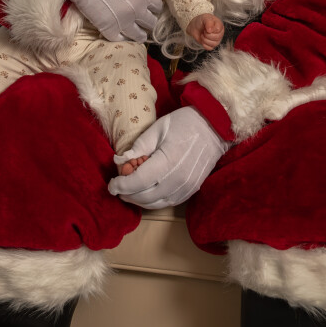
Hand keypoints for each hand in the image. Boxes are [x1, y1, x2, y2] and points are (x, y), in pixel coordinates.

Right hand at [67, 0, 170, 42]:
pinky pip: (120, 40)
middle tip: (142, 21)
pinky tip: (120, 34)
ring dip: (139, 34)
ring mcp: (124, 21)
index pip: (158, 7)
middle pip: (151, 23)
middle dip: (148, 22)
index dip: (154, 8)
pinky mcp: (108, 28)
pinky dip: (122, 38)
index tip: (149, 8)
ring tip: (136, 33)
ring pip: (138, 36)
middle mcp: (138, 10)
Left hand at [108, 106, 229, 208]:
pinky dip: (153, 201)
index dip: (121, 186)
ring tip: (129, 190)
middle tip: (118, 187)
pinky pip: (167, 202)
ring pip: (155, 203)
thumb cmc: (185, 123)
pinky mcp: (191, 190)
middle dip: (127, 194)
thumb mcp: (158, 128)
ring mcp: (186, 187)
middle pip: (144, 196)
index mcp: (168, 161)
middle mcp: (177, 179)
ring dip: (139, 200)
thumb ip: (139, 147)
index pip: (137, 182)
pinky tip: (146, 192)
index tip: (111, 185)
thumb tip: (120, 161)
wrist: (214, 128)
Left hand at [186, 13, 224, 50]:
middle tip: (204, 31)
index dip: (211, 29)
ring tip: (203, 35)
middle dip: (207, 35)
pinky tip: (202, 40)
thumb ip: (208, 22)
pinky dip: (204, 44)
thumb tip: (210, 30)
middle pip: (217, 37)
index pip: (218, 30)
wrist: (195, 26)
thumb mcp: (205, 18)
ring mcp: (216, 40)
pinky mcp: (211, 45)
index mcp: (219, 25)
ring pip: (214, 44)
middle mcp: (219, 33)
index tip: (206, 27)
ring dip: (205, 40)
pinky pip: (210, 48)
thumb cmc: (202, 21)